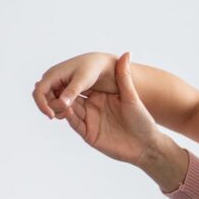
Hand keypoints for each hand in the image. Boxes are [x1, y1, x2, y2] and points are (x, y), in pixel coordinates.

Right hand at [34, 52, 117, 118]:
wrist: (101, 64)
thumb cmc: (92, 68)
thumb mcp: (83, 80)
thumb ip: (72, 92)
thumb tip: (62, 104)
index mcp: (53, 75)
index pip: (39, 92)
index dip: (42, 105)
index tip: (51, 116)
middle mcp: (52, 80)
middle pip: (44, 99)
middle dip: (53, 108)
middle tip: (68, 113)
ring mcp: (57, 85)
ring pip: (51, 101)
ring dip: (58, 109)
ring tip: (71, 112)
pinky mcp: (64, 89)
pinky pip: (59, 101)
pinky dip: (64, 107)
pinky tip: (74, 109)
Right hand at [55, 52, 170, 168]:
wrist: (147, 145)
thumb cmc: (143, 121)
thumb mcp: (132, 97)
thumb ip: (125, 76)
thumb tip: (127, 53)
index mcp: (99, 97)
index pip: (76, 88)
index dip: (66, 83)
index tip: (58, 76)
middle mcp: (92, 108)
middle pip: (67, 98)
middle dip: (57, 93)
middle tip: (50, 87)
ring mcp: (90, 121)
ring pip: (68, 110)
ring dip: (59, 104)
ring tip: (57, 98)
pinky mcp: (89, 134)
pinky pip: (75, 123)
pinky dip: (68, 116)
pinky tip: (65, 109)